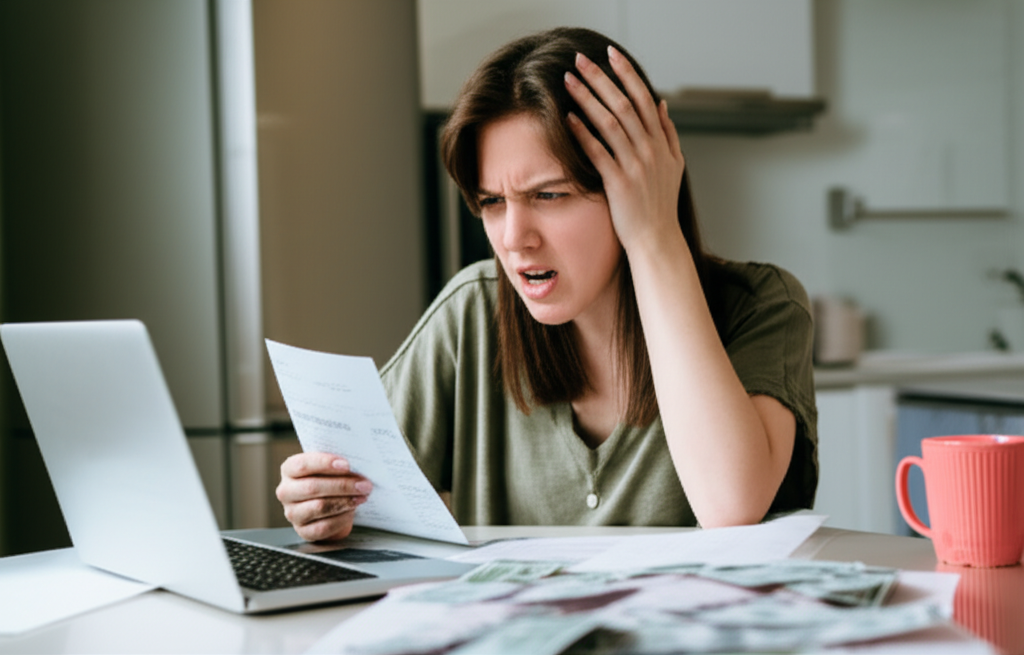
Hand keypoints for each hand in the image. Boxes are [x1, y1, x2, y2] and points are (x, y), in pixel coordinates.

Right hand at [276, 452, 371, 541]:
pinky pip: (323, 527)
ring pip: (319, 507)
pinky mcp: (303, 531)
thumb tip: (358, 465)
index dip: (324, 464)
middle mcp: (286, 492)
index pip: (302, 465)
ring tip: (361, 497)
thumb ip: (337, 464)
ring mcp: (292, 513)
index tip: (347, 465)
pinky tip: (351, 511)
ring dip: (345, 502)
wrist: (328, 502)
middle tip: (364, 485)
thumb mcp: (329, 467)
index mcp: (289, 470)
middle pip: (312, 488)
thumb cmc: (328, 479)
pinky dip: (341, 519)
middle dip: (342, 486)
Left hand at [563, 46, 684, 252]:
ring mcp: (635, 166)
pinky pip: (599, 153)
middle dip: (601, 79)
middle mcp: (650, 150)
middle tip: (580, 60)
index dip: (627, 73)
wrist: (657, 240)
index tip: (611, 54)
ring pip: (610, 123)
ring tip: (569, 81)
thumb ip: (668, 133)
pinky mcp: (619, 184)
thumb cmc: (660, 205)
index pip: (644, 97)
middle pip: (625, 104)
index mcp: (662, 143)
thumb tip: (662, 103)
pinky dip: (583, 133)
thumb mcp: (673, 166)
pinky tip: (568, 118)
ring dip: (588, 99)